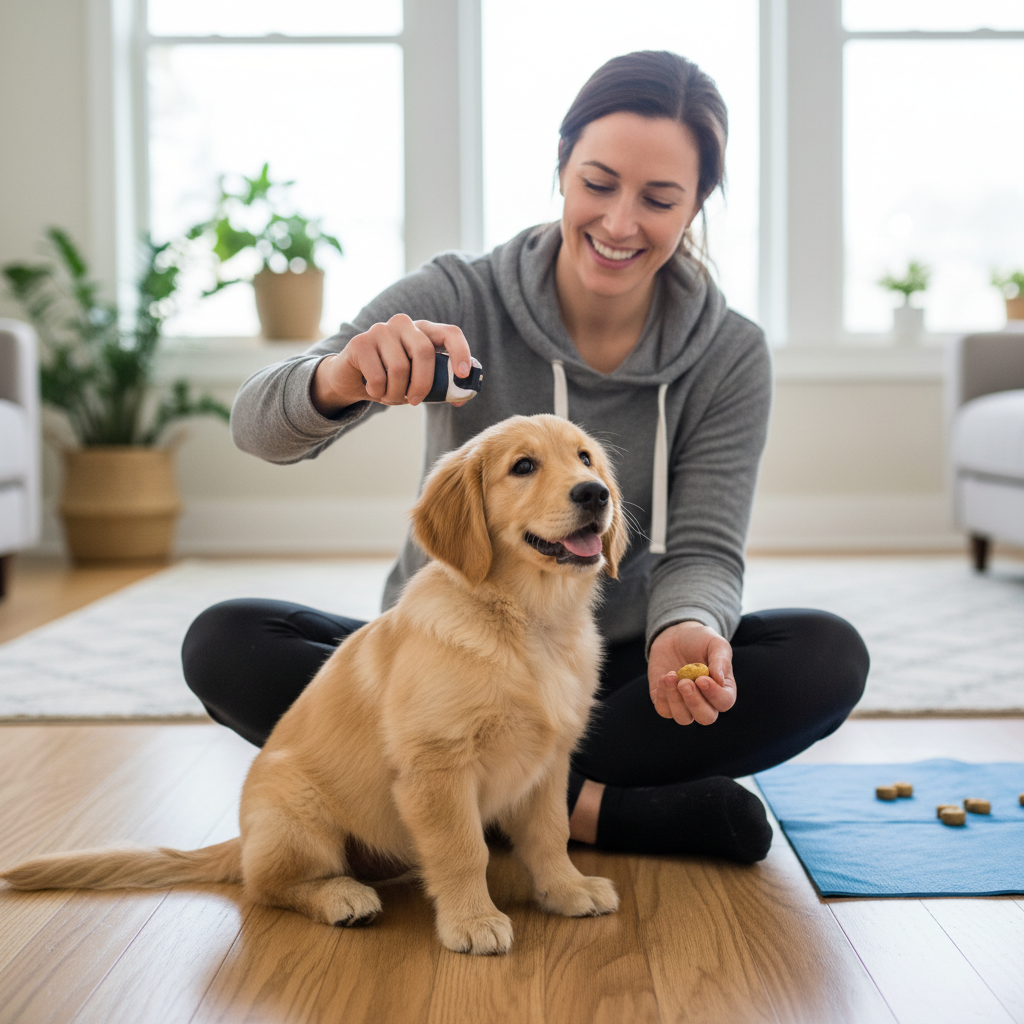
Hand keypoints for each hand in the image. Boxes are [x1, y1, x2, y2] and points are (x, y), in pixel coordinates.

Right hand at [311, 315, 473, 414]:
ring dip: (396, 393)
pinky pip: (378, 376)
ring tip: (390, 397)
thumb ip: (440, 386)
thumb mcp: (418, 383)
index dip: (460, 351)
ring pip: (400, 368)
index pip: (449, 333)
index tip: (462, 374)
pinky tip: (374, 390)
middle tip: (416, 401)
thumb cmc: (391, 380)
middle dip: (423, 384)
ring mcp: (380, 329)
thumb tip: (463, 397)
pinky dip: (378, 392)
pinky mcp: (360, 342)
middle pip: (423, 352)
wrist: (351, 379)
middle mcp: (403, 324)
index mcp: (423, 331)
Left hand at [648, 621, 735, 725]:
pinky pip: (664, 710)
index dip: (714, 695)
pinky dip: (662, 696)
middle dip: (694, 702)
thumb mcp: (715, 643)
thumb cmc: (700, 640)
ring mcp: (684, 703)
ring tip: (671, 676)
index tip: (701, 679)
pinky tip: (664, 677)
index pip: (724, 702)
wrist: (675, 636)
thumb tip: (719, 679)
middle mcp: (705, 701)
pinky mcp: (665, 700)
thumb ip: (721, 659)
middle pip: (705, 718)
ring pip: (683, 718)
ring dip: (675, 700)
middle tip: (685, 682)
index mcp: (722, 689)